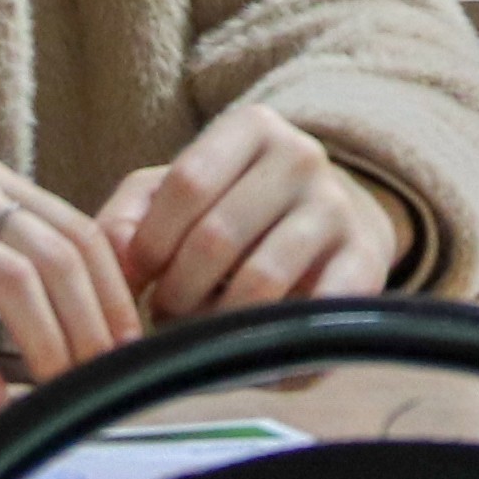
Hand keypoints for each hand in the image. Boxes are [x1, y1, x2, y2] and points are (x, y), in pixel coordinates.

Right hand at [0, 161, 140, 399]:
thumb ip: (5, 262)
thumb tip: (78, 320)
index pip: (80, 232)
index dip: (114, 291)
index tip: (129, 345)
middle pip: (57, 256)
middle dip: (91, 322)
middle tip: (104, 377)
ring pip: (11, 278)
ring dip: (47, 341)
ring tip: (60, 389)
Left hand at [96, 104, 407, 317]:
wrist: (333, 220)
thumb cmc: (236, 208)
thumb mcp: (179, 192)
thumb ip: (130, 214)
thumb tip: (112, 258)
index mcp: (254, 127)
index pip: (188, 183)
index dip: (151, 242)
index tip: (139, 277)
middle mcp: (303, 157)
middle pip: (217, 235)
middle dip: (177, 290)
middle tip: (166, 313)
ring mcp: (338, 210)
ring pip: (260, 280)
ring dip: (215, 321)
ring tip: (200, 332)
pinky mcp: (366, 263)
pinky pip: (308, 314)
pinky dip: (269, 346)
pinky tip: (249, 351)